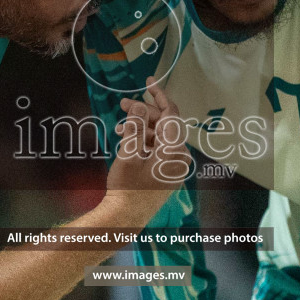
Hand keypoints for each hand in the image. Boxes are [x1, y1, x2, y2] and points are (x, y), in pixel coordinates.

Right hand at [105, 77, 191, 209]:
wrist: (125, 217)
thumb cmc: (126, 188)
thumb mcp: (129, 153)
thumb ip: (137, 126)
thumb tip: (142, 106)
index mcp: (175, 151)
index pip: (171, 114)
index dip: (159, 95)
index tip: (148, 82)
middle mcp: (180, 157)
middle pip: (164, 124)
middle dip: (144, 112)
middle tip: (123, 105)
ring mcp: (175, 166)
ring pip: (160, 136)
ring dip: (141, 128)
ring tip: (119, 129)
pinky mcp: (168, 172)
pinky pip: (159, 148)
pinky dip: (144, 141)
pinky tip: (127, 141)